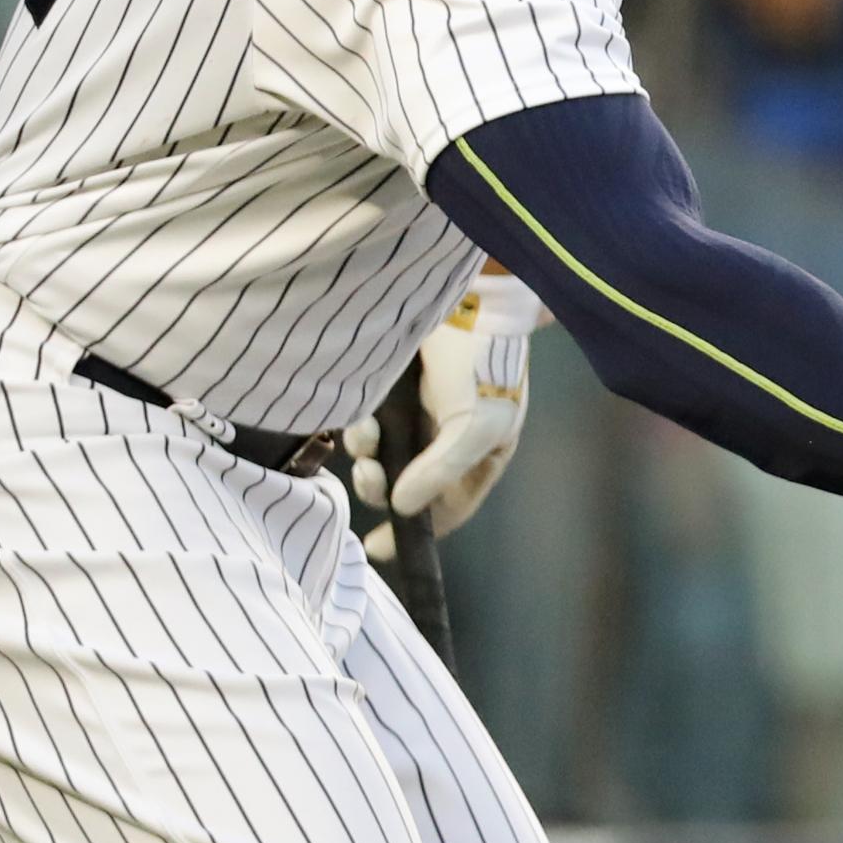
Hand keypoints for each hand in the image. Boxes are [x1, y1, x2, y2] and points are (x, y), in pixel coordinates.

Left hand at [350, 271, 540, 553]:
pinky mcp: (390, 393)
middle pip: (405, 488)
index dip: (414, 533)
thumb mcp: (475, 425)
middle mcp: (447, 441)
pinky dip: (359, 427)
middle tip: (369, 473)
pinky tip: (363, 412)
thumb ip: (440, 472)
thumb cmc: (483, 361)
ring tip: (368, 428)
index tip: (378, 548)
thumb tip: (403, 508)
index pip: (447, 511)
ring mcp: (417, 417)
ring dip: (367, 453)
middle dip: (381, 487)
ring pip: (379, 458)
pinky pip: (365, 426)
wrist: (466, 295)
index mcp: (480, 455)